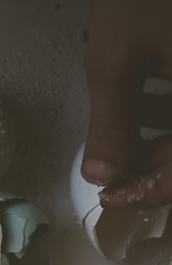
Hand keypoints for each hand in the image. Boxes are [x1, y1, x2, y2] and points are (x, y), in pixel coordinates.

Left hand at [83, 0, 171, 207]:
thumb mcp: (115, 62)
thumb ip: (111, 125)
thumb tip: (105, 176)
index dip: (151, 191)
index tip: (112, 196)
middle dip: (154, 162)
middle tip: (113, 165)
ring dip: (160, 134)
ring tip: (125, 121)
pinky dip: (167, 107)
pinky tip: (143, 94)